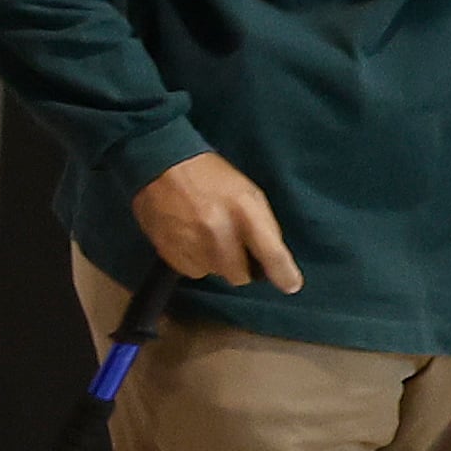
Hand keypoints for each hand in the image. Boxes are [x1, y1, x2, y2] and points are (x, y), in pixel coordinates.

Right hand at [130, 152, 299, 291]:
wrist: (160, 165)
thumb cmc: (211, 176)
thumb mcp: (248, 192)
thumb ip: (262, 226)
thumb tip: (271, 261)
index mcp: (244, 210)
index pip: (272, 254)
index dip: (284, 275)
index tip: (290, 285)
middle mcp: (218, 231)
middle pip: (240, 275)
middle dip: (241, 267)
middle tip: (233, 247)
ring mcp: (191, 243)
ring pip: (215, 274)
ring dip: (215, 262)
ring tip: (207, 237)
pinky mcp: (170, 251)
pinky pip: (192, 271)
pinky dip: (195, 261)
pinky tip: (189, 239)